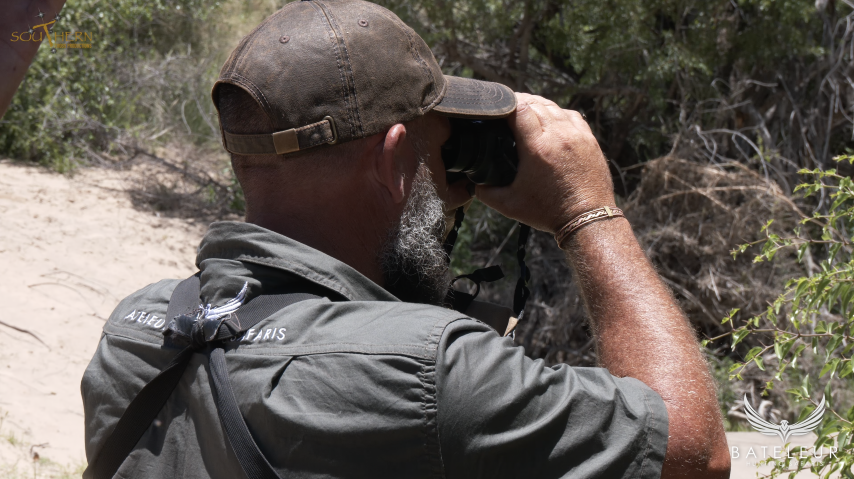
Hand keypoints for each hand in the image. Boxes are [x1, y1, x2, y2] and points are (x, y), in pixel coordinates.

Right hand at [475, 93, 614, 234]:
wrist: (587, 220)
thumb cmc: (549, 213)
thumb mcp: (509, 205)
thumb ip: (486, 192)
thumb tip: (473, 182)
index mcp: (537, 147)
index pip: (519, 108)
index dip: (505, 104)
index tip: (496, 110)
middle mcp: (559, 135)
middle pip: (536, 103)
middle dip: (519, 103)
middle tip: (507, 111)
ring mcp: (577, 135)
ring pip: (554, 107)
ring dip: (538, 106)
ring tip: (527, 113)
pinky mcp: (590, 140)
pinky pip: (571, 115)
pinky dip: (558, 114)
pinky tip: (551, 121)